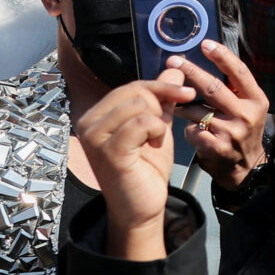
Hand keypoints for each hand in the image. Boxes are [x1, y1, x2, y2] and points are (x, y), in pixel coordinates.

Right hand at [72, 78, 192, 260]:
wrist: (141, 206)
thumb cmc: (146, 167)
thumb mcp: (157, 126)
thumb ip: (162, 99)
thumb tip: (175, 68)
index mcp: (95, 115)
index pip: (132, 86)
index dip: (162, 87)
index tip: (186, 92)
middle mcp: (87, 123)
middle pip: (136, 91)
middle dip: (160, 107)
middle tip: (161, 130)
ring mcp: (94, 138)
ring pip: (140, 105)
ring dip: (159, 122)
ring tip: (154, 141)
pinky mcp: (108, 151)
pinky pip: (142, 123)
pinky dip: (157, 131)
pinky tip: (153, 146)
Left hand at [165, 40, 268, 191]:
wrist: (246, 167)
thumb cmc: (242, 130)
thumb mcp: (248, 107)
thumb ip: (234, 88)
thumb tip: (210, 61)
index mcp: (257, 99)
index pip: (239, 72)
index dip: (221, 56)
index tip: (205, 44)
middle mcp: (247, 114)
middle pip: (213, 87)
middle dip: (191, 72)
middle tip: (173, 61)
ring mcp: (233, 131)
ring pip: (197, 111)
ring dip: (184, 107)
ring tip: (179, 107)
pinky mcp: (218, 147)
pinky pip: (192, 130)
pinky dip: (188, 129)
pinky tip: (193, 132)